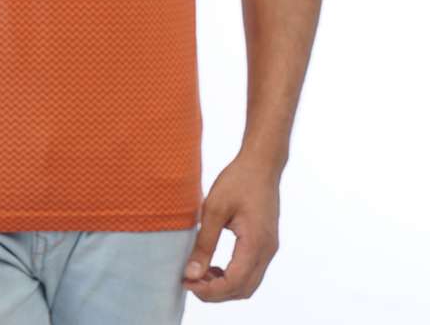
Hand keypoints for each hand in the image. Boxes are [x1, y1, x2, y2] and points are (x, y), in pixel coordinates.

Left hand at [182, 152, 280, 301]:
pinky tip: (214, 266)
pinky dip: (233, 276)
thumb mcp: (214, 208)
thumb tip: (192, 272)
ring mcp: (269, 248)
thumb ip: (204, 243)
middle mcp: (267, 251)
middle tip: (190, 281)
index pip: (234, 283)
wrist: (262, 163)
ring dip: (224, 286)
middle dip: (216, 292)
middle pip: (243, 289)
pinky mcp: (266, 243)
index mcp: (256, 244)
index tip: (187, 282)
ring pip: (248, 283)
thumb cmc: (238, 179)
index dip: (209, 290)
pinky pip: (251, 270)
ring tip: (200, 274)